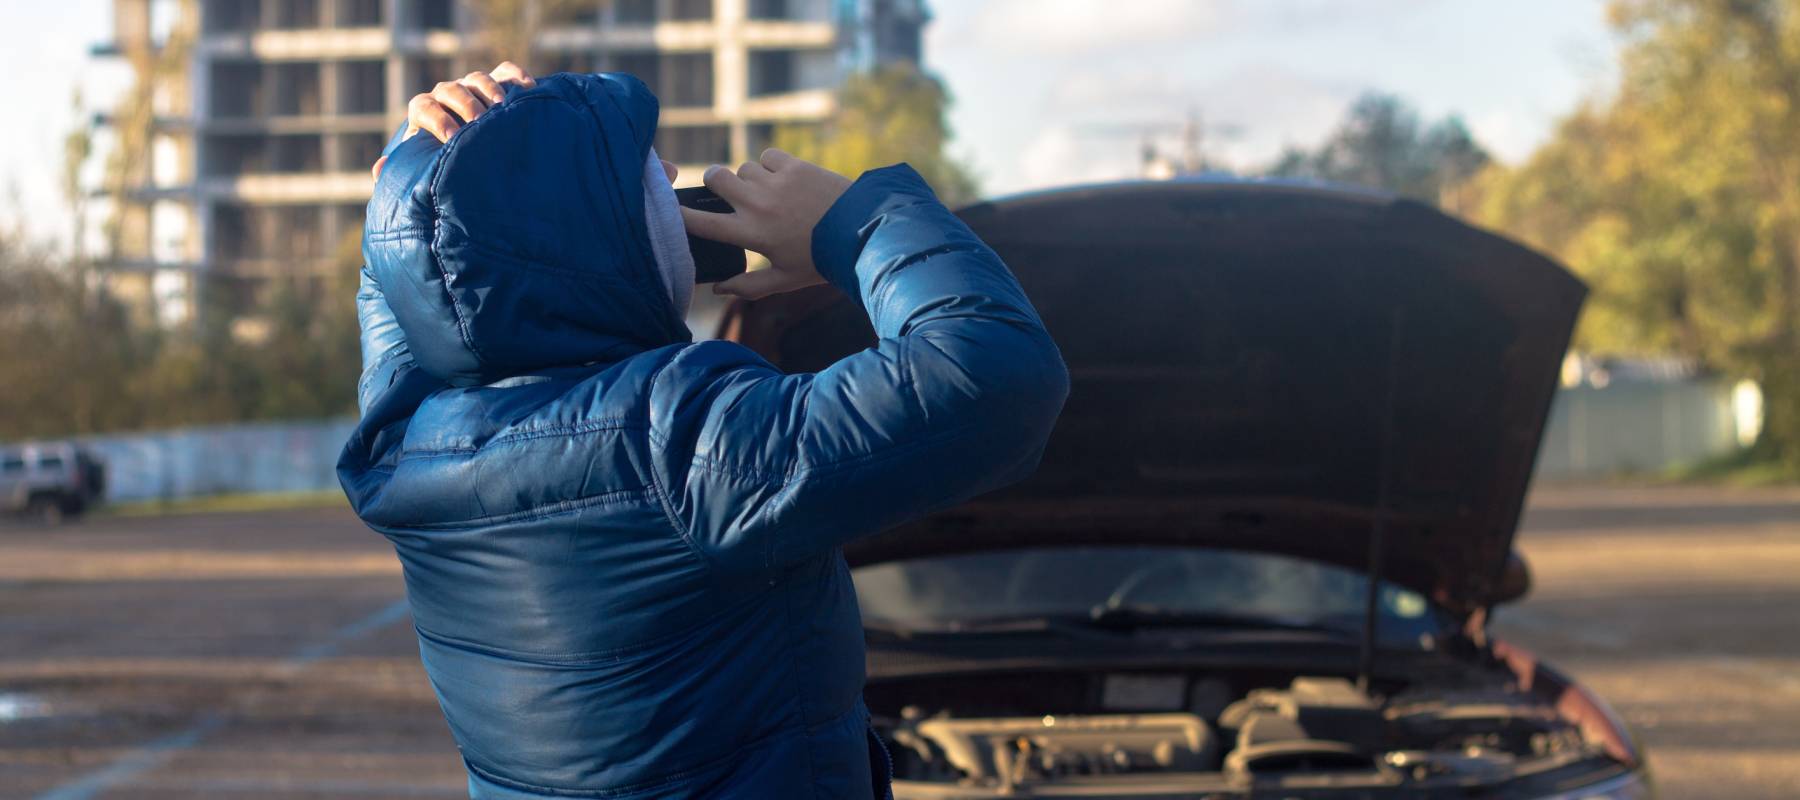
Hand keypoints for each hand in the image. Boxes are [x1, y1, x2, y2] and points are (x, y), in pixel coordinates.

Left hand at [370, 61, 535, 179]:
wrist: (472, 155)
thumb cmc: (444, 166)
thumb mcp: (421, 171)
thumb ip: (400, 172)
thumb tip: (380, 169)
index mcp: (424, 111)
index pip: (424, 107)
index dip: (437, 119)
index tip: (452, 138)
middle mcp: (447, 95)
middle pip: (451, 89)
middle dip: (465, 105)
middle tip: (479, 123)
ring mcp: (473, 86)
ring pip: (478, 78)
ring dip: (490, 90)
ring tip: (503, 109)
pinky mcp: (498, 82)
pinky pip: (506, 71)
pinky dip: (516, 76)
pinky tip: (529, 89)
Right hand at [680, 149, 852, 299]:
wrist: (863, 232)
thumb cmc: (821, 261)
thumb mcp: (785, 280)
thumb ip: (749, 286)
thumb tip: (718, 290)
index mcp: (751, 234)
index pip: (702, 223)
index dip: (680, 215)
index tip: (670, 209)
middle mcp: (757, 204)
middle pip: (715, 178)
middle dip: (715, 182)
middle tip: (725, 191)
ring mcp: (775, 182)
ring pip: (743, 168)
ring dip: (748, 178)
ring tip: (768, 193)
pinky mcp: (794, 166)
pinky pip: (767, 157)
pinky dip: (771, 166)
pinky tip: (785, 180)